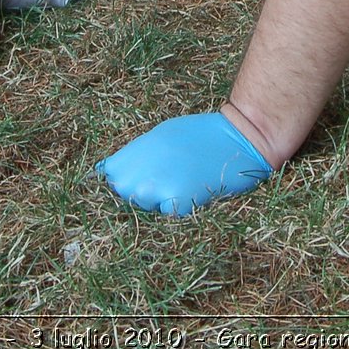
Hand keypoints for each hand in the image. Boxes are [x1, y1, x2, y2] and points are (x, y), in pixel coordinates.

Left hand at [96, 111, 271, 215]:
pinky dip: (179, 208)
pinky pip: (167, 213)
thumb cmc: (204, 136)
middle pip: (124, 191)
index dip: (124, 178)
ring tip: (183, 184)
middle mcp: (144, 166)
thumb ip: (138, 154)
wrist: (240, 138)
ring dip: (159, 201)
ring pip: (144, 205)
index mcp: (141, 147)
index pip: (110, 172)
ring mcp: (159, 185)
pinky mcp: (177, 201)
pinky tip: (195, 191)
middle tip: (166, 181)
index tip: (137, 178)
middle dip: (138, 191)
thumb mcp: (163, 135)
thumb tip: (108, 169)